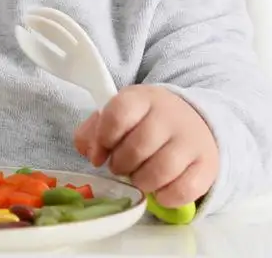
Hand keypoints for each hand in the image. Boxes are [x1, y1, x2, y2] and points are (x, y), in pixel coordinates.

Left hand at [73, 85, 218, 206]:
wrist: (193, 121)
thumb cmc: (145, 121)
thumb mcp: (118, 114)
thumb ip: (94, 130)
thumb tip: (88, 151)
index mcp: (142, 98)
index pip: (118, 114)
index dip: (103, 138)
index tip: (99, 153)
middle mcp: (169, 116)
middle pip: (138, 146)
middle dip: (121, 164)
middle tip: (118, 167)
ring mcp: (191, 140)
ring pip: (161, 170)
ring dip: (141, 182)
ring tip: (136, 179)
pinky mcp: (207, 165)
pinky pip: (185, 189)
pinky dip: (166, 197)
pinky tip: (158, 191)